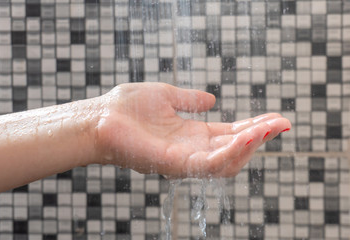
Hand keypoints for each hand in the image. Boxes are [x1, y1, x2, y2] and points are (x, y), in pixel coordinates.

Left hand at [94, 82, 290, 177]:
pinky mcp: (174, 164)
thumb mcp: (166, 96)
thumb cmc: (126, 107)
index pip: (229, 133)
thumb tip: (212, 99)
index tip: (276, 118)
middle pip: (234, 147)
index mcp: (191, 133)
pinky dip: (232, 151)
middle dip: (260, 137)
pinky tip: (249, 135)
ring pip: (227, 160)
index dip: (253, 126)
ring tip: (272, 128)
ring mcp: (184, 159)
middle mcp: (191, 149)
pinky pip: (210, 162)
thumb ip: (190, 100)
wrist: (99, 117)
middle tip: (284, 124)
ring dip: (252, 145)